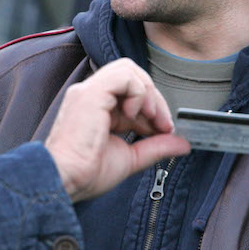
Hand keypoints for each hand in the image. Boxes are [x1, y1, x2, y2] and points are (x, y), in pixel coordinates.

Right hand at [44, 58, 189, 201]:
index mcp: (97, 108)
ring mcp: (88, 91)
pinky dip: (138, 93)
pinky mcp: (90, 94)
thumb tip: (182, 144)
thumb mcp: (131, 158)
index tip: (163, 131)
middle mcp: (90, 95)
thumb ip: (156, 147)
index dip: (152, 108)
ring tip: (150, 117)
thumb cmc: (86, 174)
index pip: (131, 92)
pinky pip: (123, 76)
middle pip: (131, 74)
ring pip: (127, 69)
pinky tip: (136, 115)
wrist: (65, 180)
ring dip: (148, 92)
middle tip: (163, 124)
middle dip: (154, 97)